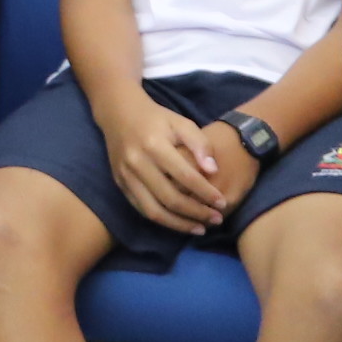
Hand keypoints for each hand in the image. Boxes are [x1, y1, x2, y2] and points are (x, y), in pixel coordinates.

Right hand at [100, 102, 228, 233]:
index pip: (185, 177)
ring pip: (153, 210)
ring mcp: (125, 175)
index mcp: (154, 145)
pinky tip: (179, 222)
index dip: (206, 193)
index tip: (222, 202)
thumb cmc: (157, 119)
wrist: (118, 112)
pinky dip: (162, 220)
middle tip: (217, 219)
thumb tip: (213, 171)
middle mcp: (137, 163)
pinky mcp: (120, 183)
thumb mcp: (181, 123)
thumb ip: (200, 144)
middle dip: (196, 212)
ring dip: (179, 224)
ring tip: (200, 228)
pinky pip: (142, 209)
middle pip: (170, 198)